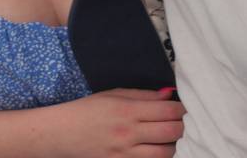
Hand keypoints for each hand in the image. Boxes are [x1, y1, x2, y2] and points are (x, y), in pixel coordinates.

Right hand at [47, 88, 185, 157]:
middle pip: (172, 132)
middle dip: (182, 125)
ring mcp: (126, 152)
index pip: (168, 111)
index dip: (181, 108)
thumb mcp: (114, 94)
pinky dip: (159, 156)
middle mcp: (129, 132)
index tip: (183, 106)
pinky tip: (157, 148)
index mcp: (128, 110)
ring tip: (170, 136)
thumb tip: (168, 95)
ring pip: (166, 152)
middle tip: (181, 120)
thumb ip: (143, 95)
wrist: (63, 133)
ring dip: (173, 144)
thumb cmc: (88, 109)